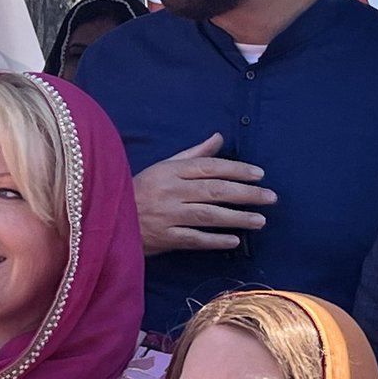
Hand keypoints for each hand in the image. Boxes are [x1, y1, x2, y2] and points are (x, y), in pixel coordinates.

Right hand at [133, 133, 275, 255]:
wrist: (107, 218)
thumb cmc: (141, 190)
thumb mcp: (164, 167)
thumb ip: (194, 154)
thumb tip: (220, 138)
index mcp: (171, 170)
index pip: (210, 167)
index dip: (236, 169)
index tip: (259, 174)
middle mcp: (170, 191)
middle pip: (214, 190)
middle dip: (245, 193)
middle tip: (270, 197)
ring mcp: (167, 215)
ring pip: (208, 215)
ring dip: (237, 217)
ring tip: (260, 220)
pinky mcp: (164, 237)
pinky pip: (194, 238)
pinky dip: (215, 240)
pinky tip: (234, 240)